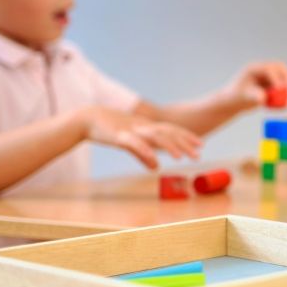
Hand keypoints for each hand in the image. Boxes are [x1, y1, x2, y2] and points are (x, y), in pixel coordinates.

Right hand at [78, 107, 201, 168]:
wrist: (86, 119)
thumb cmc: (108, 130)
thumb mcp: (129, 143)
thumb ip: (143, 155)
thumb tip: (156, 168)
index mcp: (146, 125)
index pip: (171, 129)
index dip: (187, 136)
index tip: (201, 144)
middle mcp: (142, 125)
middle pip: (168, 132)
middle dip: (185, 143)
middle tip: (199, 154)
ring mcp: (132, 129)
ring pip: (155, 136)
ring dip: (169, 146)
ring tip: (181, 157)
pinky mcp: (119, 136)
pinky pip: (135, 144)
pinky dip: (146, 151)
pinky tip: (155, 161)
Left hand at [221, 61, 286, 110]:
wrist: (233, 102)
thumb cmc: (236, 98)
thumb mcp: (245, 97)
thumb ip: (254, 96)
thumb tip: (263, 98)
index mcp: (254, 69)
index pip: (269, 69)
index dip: (276, 78)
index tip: (279, 89)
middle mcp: (262, 70)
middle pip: (280, 67)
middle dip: (286, 78)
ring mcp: (267, 76)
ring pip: (283, 77)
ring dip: (285, 87)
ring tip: (279, 100)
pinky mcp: (271, 84)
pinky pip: (282, 87)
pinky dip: (283, 94)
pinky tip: (276, 104)